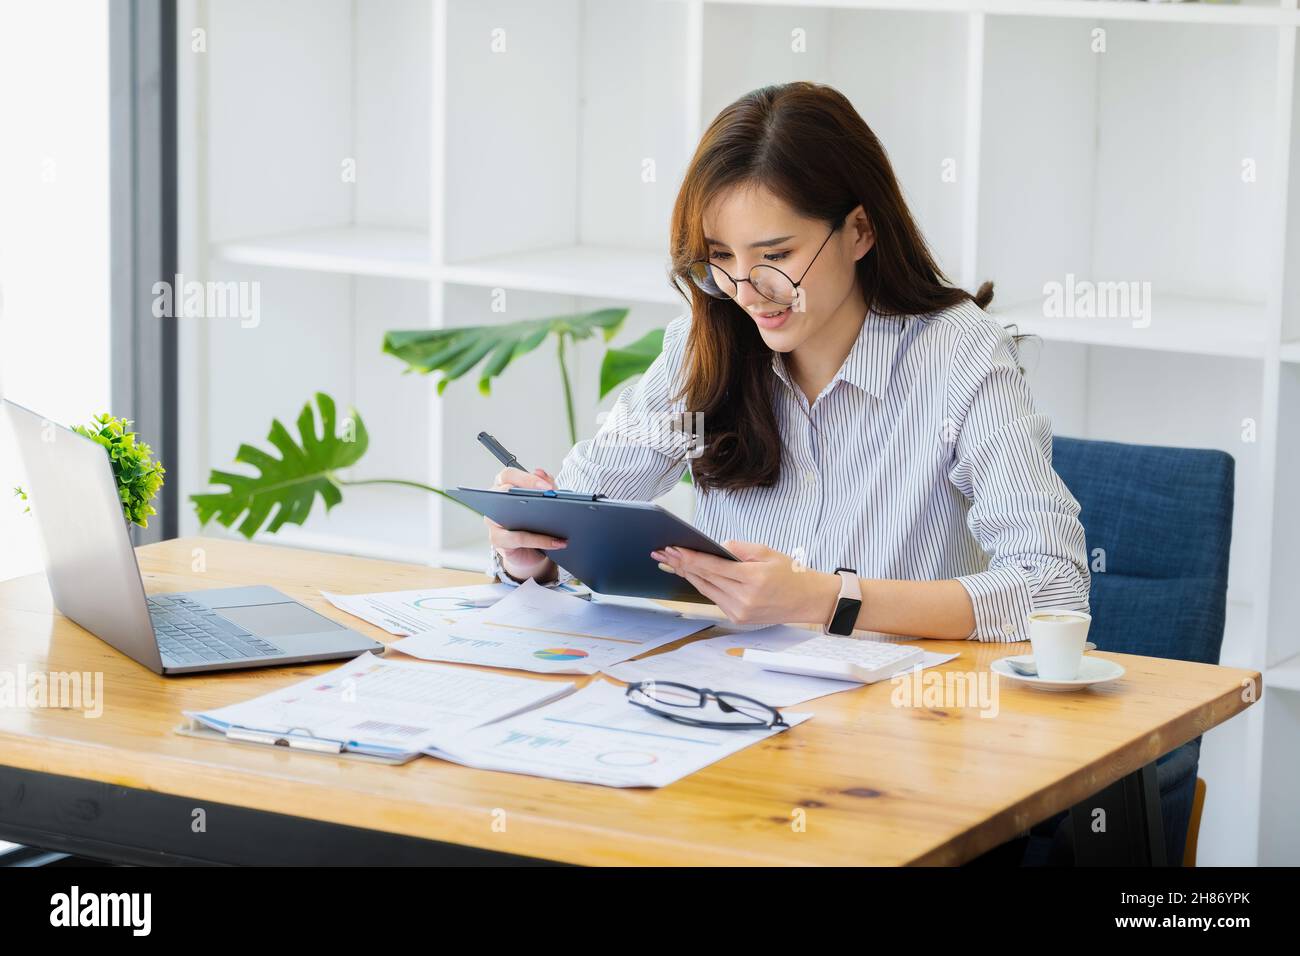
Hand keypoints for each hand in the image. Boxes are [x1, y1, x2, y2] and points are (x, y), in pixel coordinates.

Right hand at [486, 466, 567, 579]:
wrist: (531, 550)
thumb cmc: (534, 522)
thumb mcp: (545, 500)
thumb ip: (545, 484)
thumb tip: (540, 472)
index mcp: (504, 486)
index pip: (509, 475)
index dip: (528, 479)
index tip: (548, 487)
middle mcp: (494, 501)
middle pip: (504, 491)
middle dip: (528, 494)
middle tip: (551, 500)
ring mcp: (492, 521)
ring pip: (509, 516)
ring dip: (536, 519)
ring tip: (560, 523)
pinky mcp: (497, 539)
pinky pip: (519, 538)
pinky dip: (539, 540)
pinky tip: (556, 542)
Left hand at [650, 540, 840, 626]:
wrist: (806, 600)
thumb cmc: (789, 573)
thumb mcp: (767, 551)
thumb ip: (738, 549)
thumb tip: (715, 548)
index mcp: (754, 579)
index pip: (714, 567)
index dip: (691, 558)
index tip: (673, 549)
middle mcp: (745, 599)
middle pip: (706, 579)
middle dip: (682, 564)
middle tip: (662, 553)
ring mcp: (740, 611)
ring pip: (706, 590)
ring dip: (687, 575)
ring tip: (670, 562)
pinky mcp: (738, 618)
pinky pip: (714, 598)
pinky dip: (702, 585)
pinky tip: (690, 574)